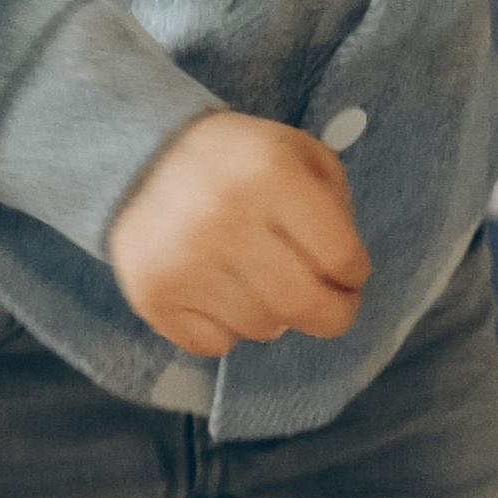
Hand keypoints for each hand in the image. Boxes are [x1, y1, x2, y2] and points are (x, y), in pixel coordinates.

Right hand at [108, 113, 370, 358]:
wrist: (141, 158)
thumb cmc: (238, 160)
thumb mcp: (298, 152)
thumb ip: (336, 206)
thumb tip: (342, 278)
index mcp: (270, 174)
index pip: (340, 258)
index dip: (355, 274)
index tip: (349, 273)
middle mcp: (225, 218)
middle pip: (305, 306)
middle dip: (333, 314)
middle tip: (332, 305)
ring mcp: (184, 262)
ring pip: (263, 328)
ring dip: (274, 313)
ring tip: (260, 280)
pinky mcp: (153, 295)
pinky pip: (217, 344)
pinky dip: (228, 328)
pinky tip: (220, 291)